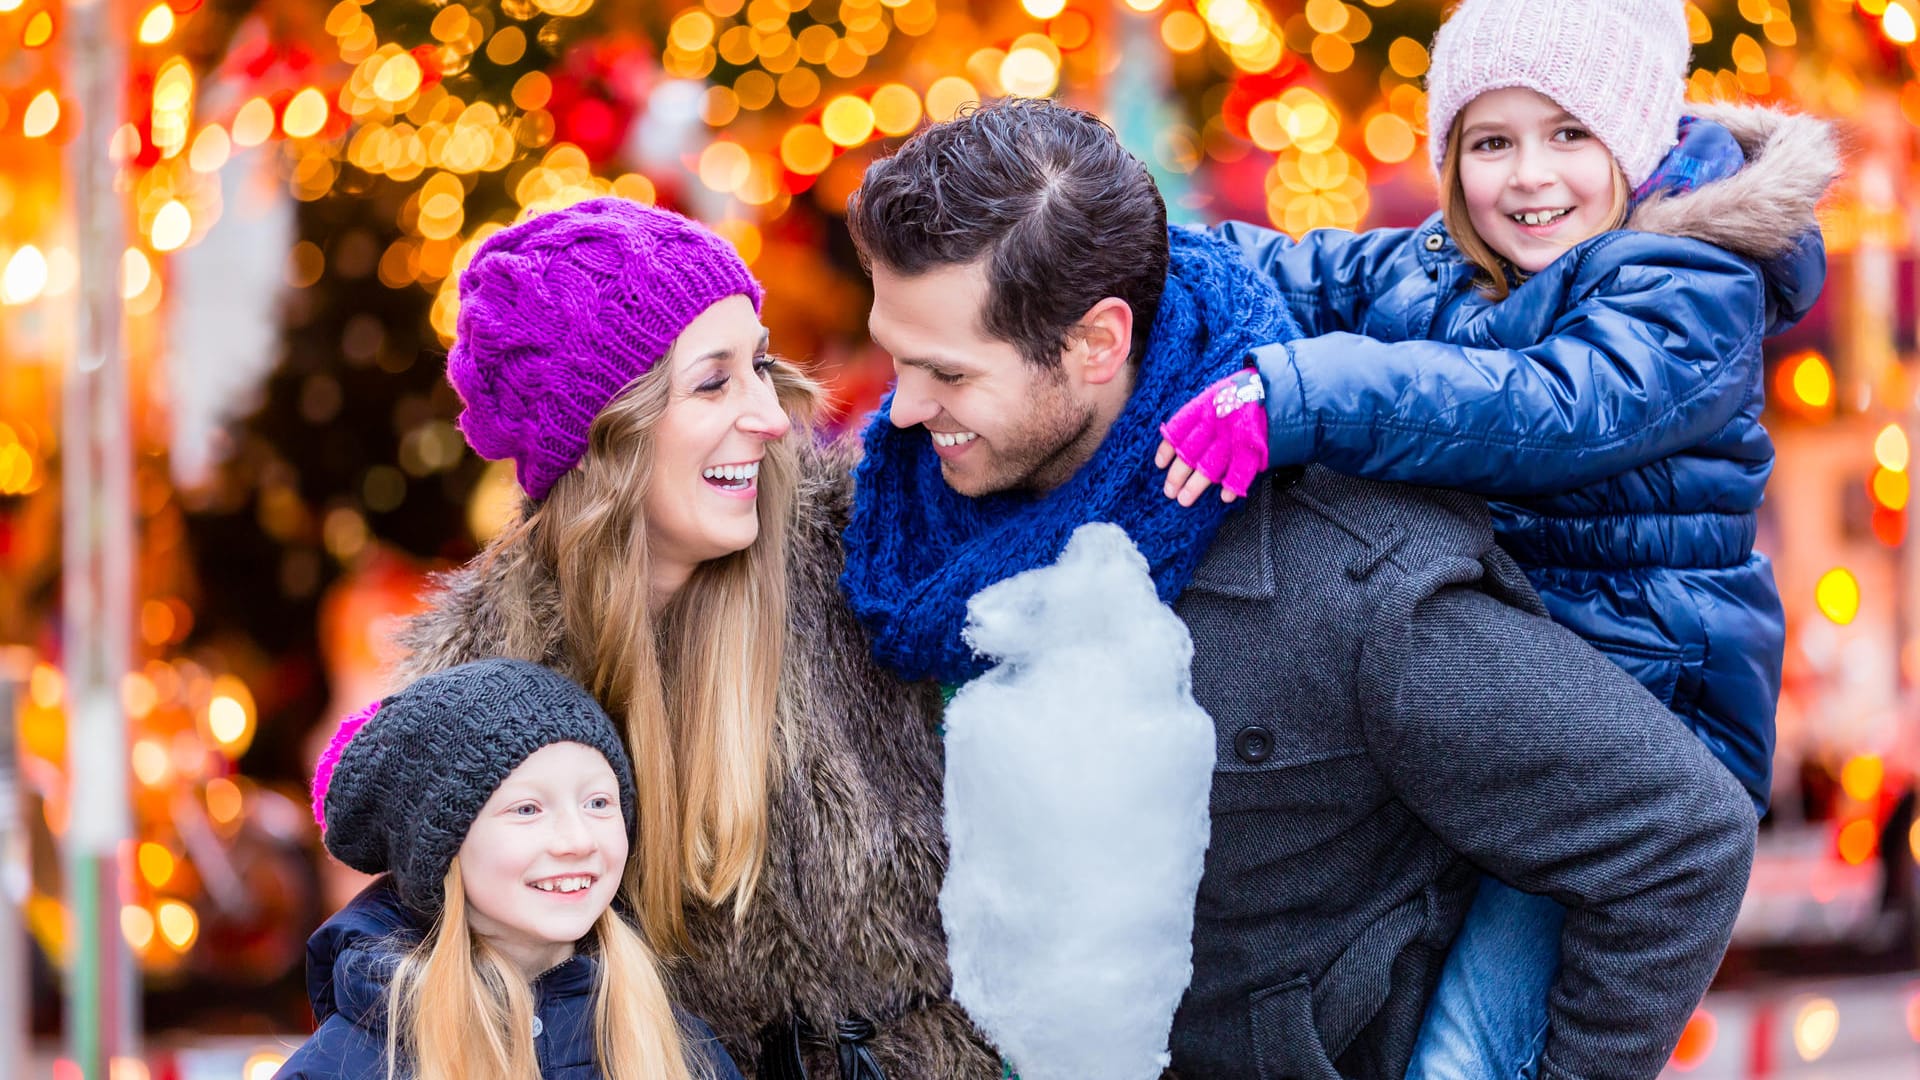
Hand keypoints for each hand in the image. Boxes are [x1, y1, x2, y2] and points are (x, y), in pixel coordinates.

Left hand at [1156, 367, 1267, 505]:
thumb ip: (1201, 415)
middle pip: (1190, 453)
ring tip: (1184, 499)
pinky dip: (1233, 484)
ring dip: (1196, 485)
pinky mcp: (1254, 446)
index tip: (1159, 464)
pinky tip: (1224, 497)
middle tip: (1169, 492)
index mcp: (1205, 407)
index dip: (1167, 449)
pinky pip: (1241, 470)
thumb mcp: (1217, 395)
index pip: (1178, 429)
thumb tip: (1181, 439)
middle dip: (1177, 475)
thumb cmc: (1243, 394)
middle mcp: (1216, 423)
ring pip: (1210, 466)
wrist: (1278, 389)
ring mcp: (1234, 436)